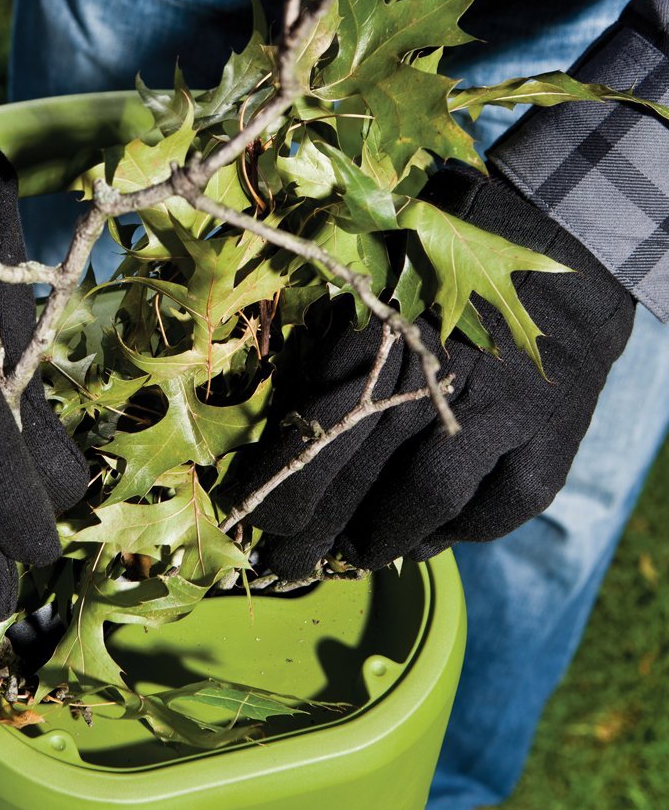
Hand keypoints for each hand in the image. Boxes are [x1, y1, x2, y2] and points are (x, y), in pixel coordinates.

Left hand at [240, 167, 634, 579]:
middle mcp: (437, 379)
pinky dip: (455, 535)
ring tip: (350, 559)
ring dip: (380, 541)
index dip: (278, 487)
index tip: (254, 521)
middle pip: (358, 475)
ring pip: (426, 501)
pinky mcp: (551, 438)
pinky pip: (496, 510)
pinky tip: (423, 543)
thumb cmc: (442, 264)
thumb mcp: (373, 286)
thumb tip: (283, 427)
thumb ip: (330, 352)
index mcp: (380, 336)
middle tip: (284, 564)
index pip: (313, 430)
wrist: (557, 244)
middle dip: (312, 533)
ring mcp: (501, 413)